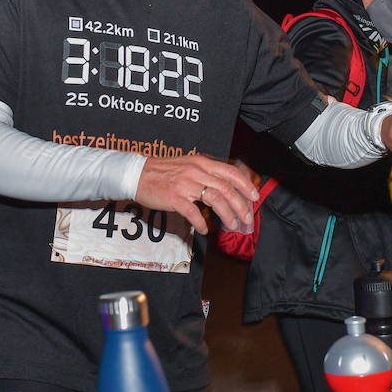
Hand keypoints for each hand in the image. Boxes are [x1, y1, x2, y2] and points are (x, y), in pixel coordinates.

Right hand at [133, 154, 259, 235]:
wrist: (137, 174)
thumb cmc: (163, 171)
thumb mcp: (188, 165)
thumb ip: (206, 173)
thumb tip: (225, 187)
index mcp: (201, 162)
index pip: (230, 172)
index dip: (245, 185)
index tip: (255, 197)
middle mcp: (196, 171)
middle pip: (226, 188)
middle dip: (241, 205)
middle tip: (247, 219)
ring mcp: (185, 184)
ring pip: (215, 198)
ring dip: (227, 214)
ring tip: (232, 226)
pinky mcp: (174, 197)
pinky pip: (193, 212)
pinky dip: (202, 222)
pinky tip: (205, 229)